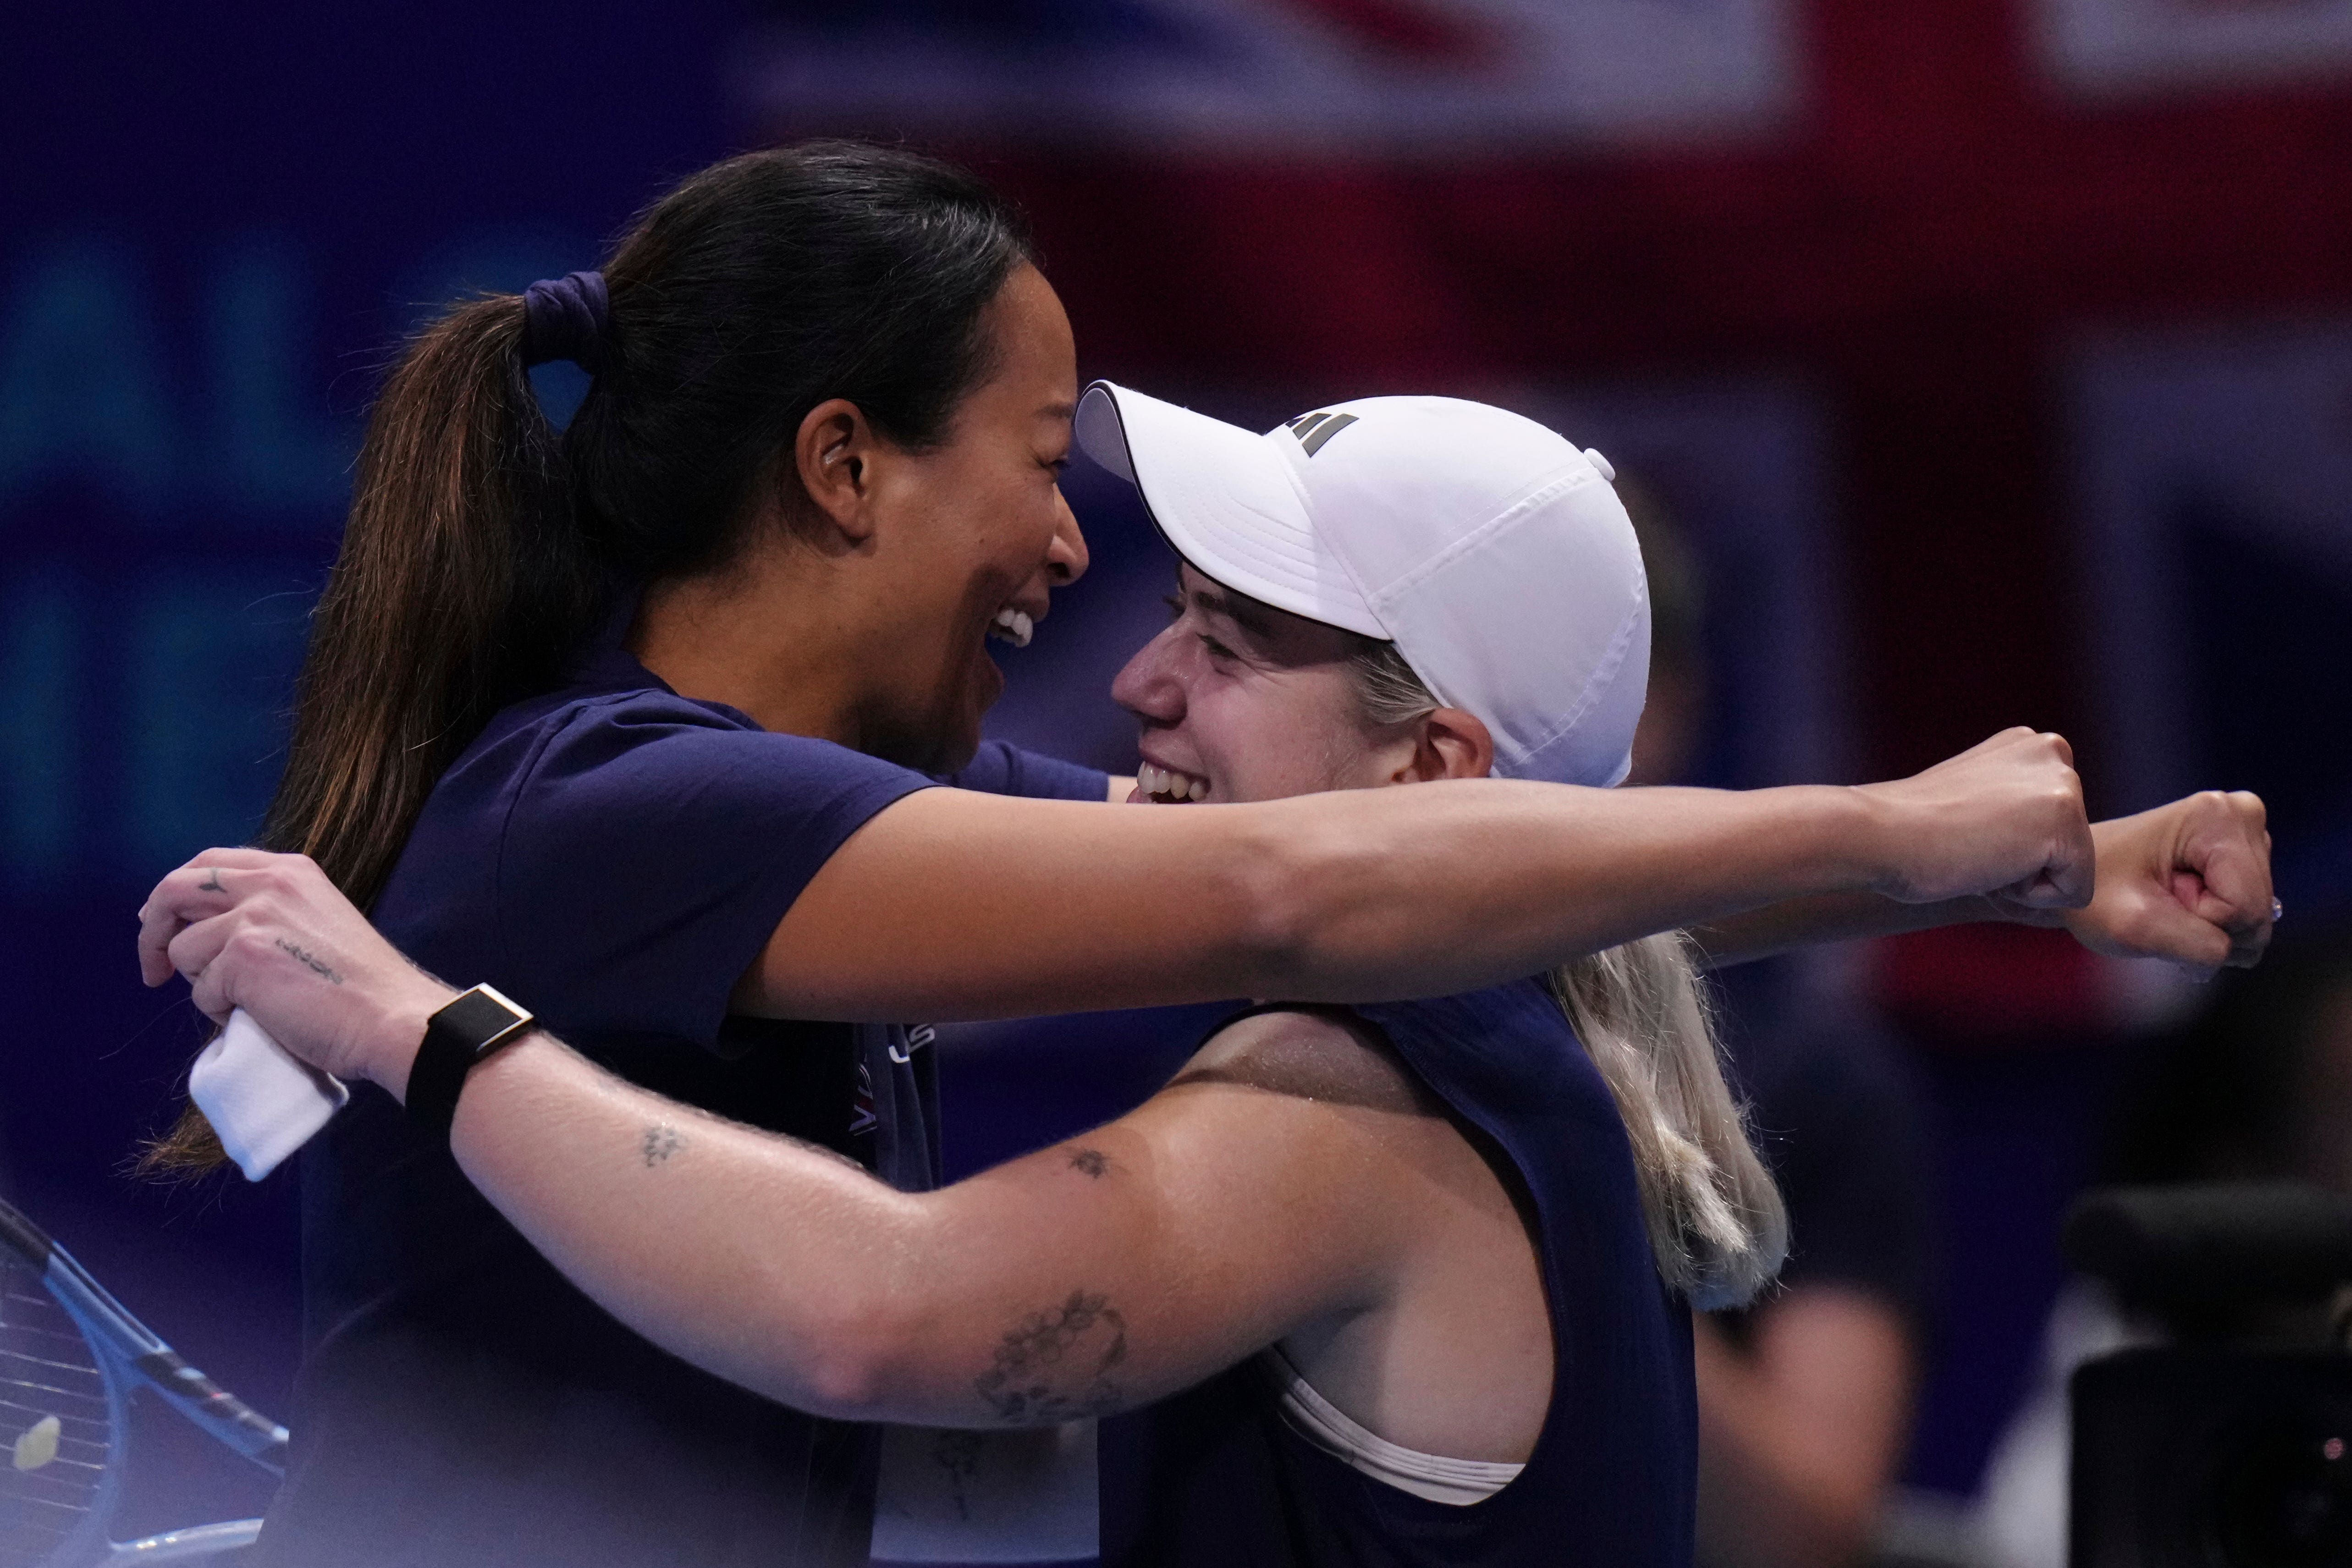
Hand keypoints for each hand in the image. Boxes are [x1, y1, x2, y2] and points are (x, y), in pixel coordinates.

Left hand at [137, 849, 455, 1097]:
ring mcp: (254, 917)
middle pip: (174, 889)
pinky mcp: (243, 957)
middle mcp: (269, 882)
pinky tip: (260, 1016)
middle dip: (152, 930)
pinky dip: (220, 1011)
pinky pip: (201, 991)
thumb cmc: (360, 985)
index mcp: (290, 870)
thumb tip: (207, 932)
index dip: (175, 893)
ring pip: (183, 949)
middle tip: (154, 968)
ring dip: (201, 982)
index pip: (209, 863)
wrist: (390, 1016)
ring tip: (243, 1002)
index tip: (166, 924)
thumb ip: (270, 911)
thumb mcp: (317, 920)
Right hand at [1853, 728, 2093, 910]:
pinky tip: (1987, 867)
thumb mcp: (1970, 799)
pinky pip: (2074, 892)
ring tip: (1975, 853)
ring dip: (2023, 880)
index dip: (2010, 847)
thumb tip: (2028, 834)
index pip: (2054, 826)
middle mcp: (2051, 753)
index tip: (1963, 831)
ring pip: (2073, 870)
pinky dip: (2029, 898)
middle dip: (2022, 864)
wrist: (1876, 836)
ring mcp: (2061, 783)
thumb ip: (2007, 802)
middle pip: (2069, 847)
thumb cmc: (1908, 833)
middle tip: (1966, 845)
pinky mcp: (2063, 819)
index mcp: (2029, 745)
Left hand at [2044, 791, 2273, 977]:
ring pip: (2256, 916)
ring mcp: (2247, 832)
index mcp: (2217, 817)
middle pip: (2257, 911)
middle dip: (2210, 925)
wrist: (2080, 875)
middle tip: (2163, 903)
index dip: (2201, 921)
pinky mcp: (2246, 852)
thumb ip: (2196, 944)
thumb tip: (2237, 951)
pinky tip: (2184, 900)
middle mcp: (2242, 815)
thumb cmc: (2096, 893)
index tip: (2159, 899)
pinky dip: (2217, 919)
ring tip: (2170, 901)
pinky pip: (2251, 912)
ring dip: (2212, 925)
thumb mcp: (2134, 925)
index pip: (2243, 907)